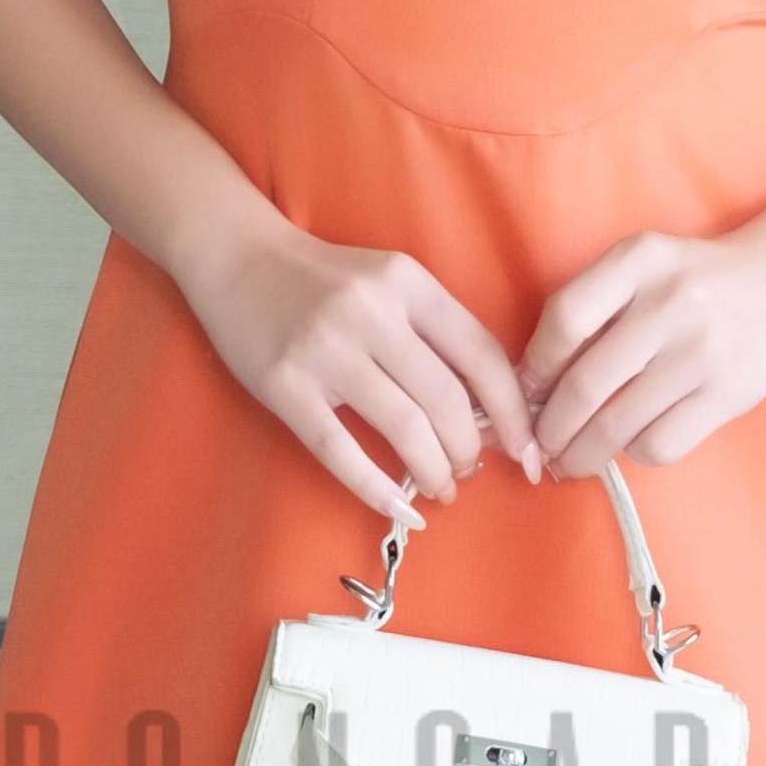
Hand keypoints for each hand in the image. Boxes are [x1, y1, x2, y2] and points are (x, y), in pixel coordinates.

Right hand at [176, 210, 542, 530]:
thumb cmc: (324, 278)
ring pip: (403, 428)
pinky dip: (376, 489)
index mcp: (409, 284)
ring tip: (440, 488)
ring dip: (432, 471)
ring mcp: (325, 350)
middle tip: (469, 470)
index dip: (513, 411)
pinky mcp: (285, 386)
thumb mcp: (391, 282)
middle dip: (470, 449)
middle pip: (446, 399)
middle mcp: (372, 313)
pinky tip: (399, 510)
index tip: (528, 448)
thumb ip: (435, 331)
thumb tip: (490, 407)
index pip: (482, 355)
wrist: (236, 256)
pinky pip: (339, 450)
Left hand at [520, 222, 765, 477]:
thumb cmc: (698, 279)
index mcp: (639, 260)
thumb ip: (593, 308)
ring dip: (582, 453)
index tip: (525, 394)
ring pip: (618, 424)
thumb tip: (531, 383)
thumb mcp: (645, 266)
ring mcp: (702, 351)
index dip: (535, 368)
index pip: (565, 319)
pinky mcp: (728, 392)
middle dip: (551, 428)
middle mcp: (670, 302)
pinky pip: (660, 442)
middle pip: (585, 384)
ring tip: (570, 461)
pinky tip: (629, 445)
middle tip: (539, 445)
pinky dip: (634, 452)